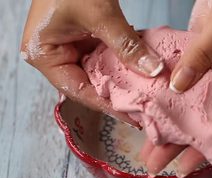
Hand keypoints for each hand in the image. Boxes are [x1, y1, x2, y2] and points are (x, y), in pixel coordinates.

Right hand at [21, 0, 163, 125]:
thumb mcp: (101, 15)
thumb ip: (127, 46)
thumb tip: (154, 72)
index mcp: (44, 55)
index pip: (80, 90)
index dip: (109, 104)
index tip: (136, 115)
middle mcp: (55, 55)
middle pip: (91, 84)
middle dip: (120, 94)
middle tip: (148, 108)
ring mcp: (70, 46)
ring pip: (102, 72)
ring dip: (126, 79)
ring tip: (151, 94)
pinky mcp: (86, 38)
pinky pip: (108, 56)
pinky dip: (126, 61)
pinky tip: (147, 72)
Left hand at [143, 0, 211, 176]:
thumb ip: (203, 54)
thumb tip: (177, 86)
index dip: (210, 145)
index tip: (188, 164)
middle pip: (211, 120)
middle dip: (184, 143)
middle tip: (157, 164)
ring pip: (197, 105)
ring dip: (174, 124)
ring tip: (149, 145)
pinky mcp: (207, 56)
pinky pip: (188, 83)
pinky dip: (172, 98)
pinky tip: (152, 109)